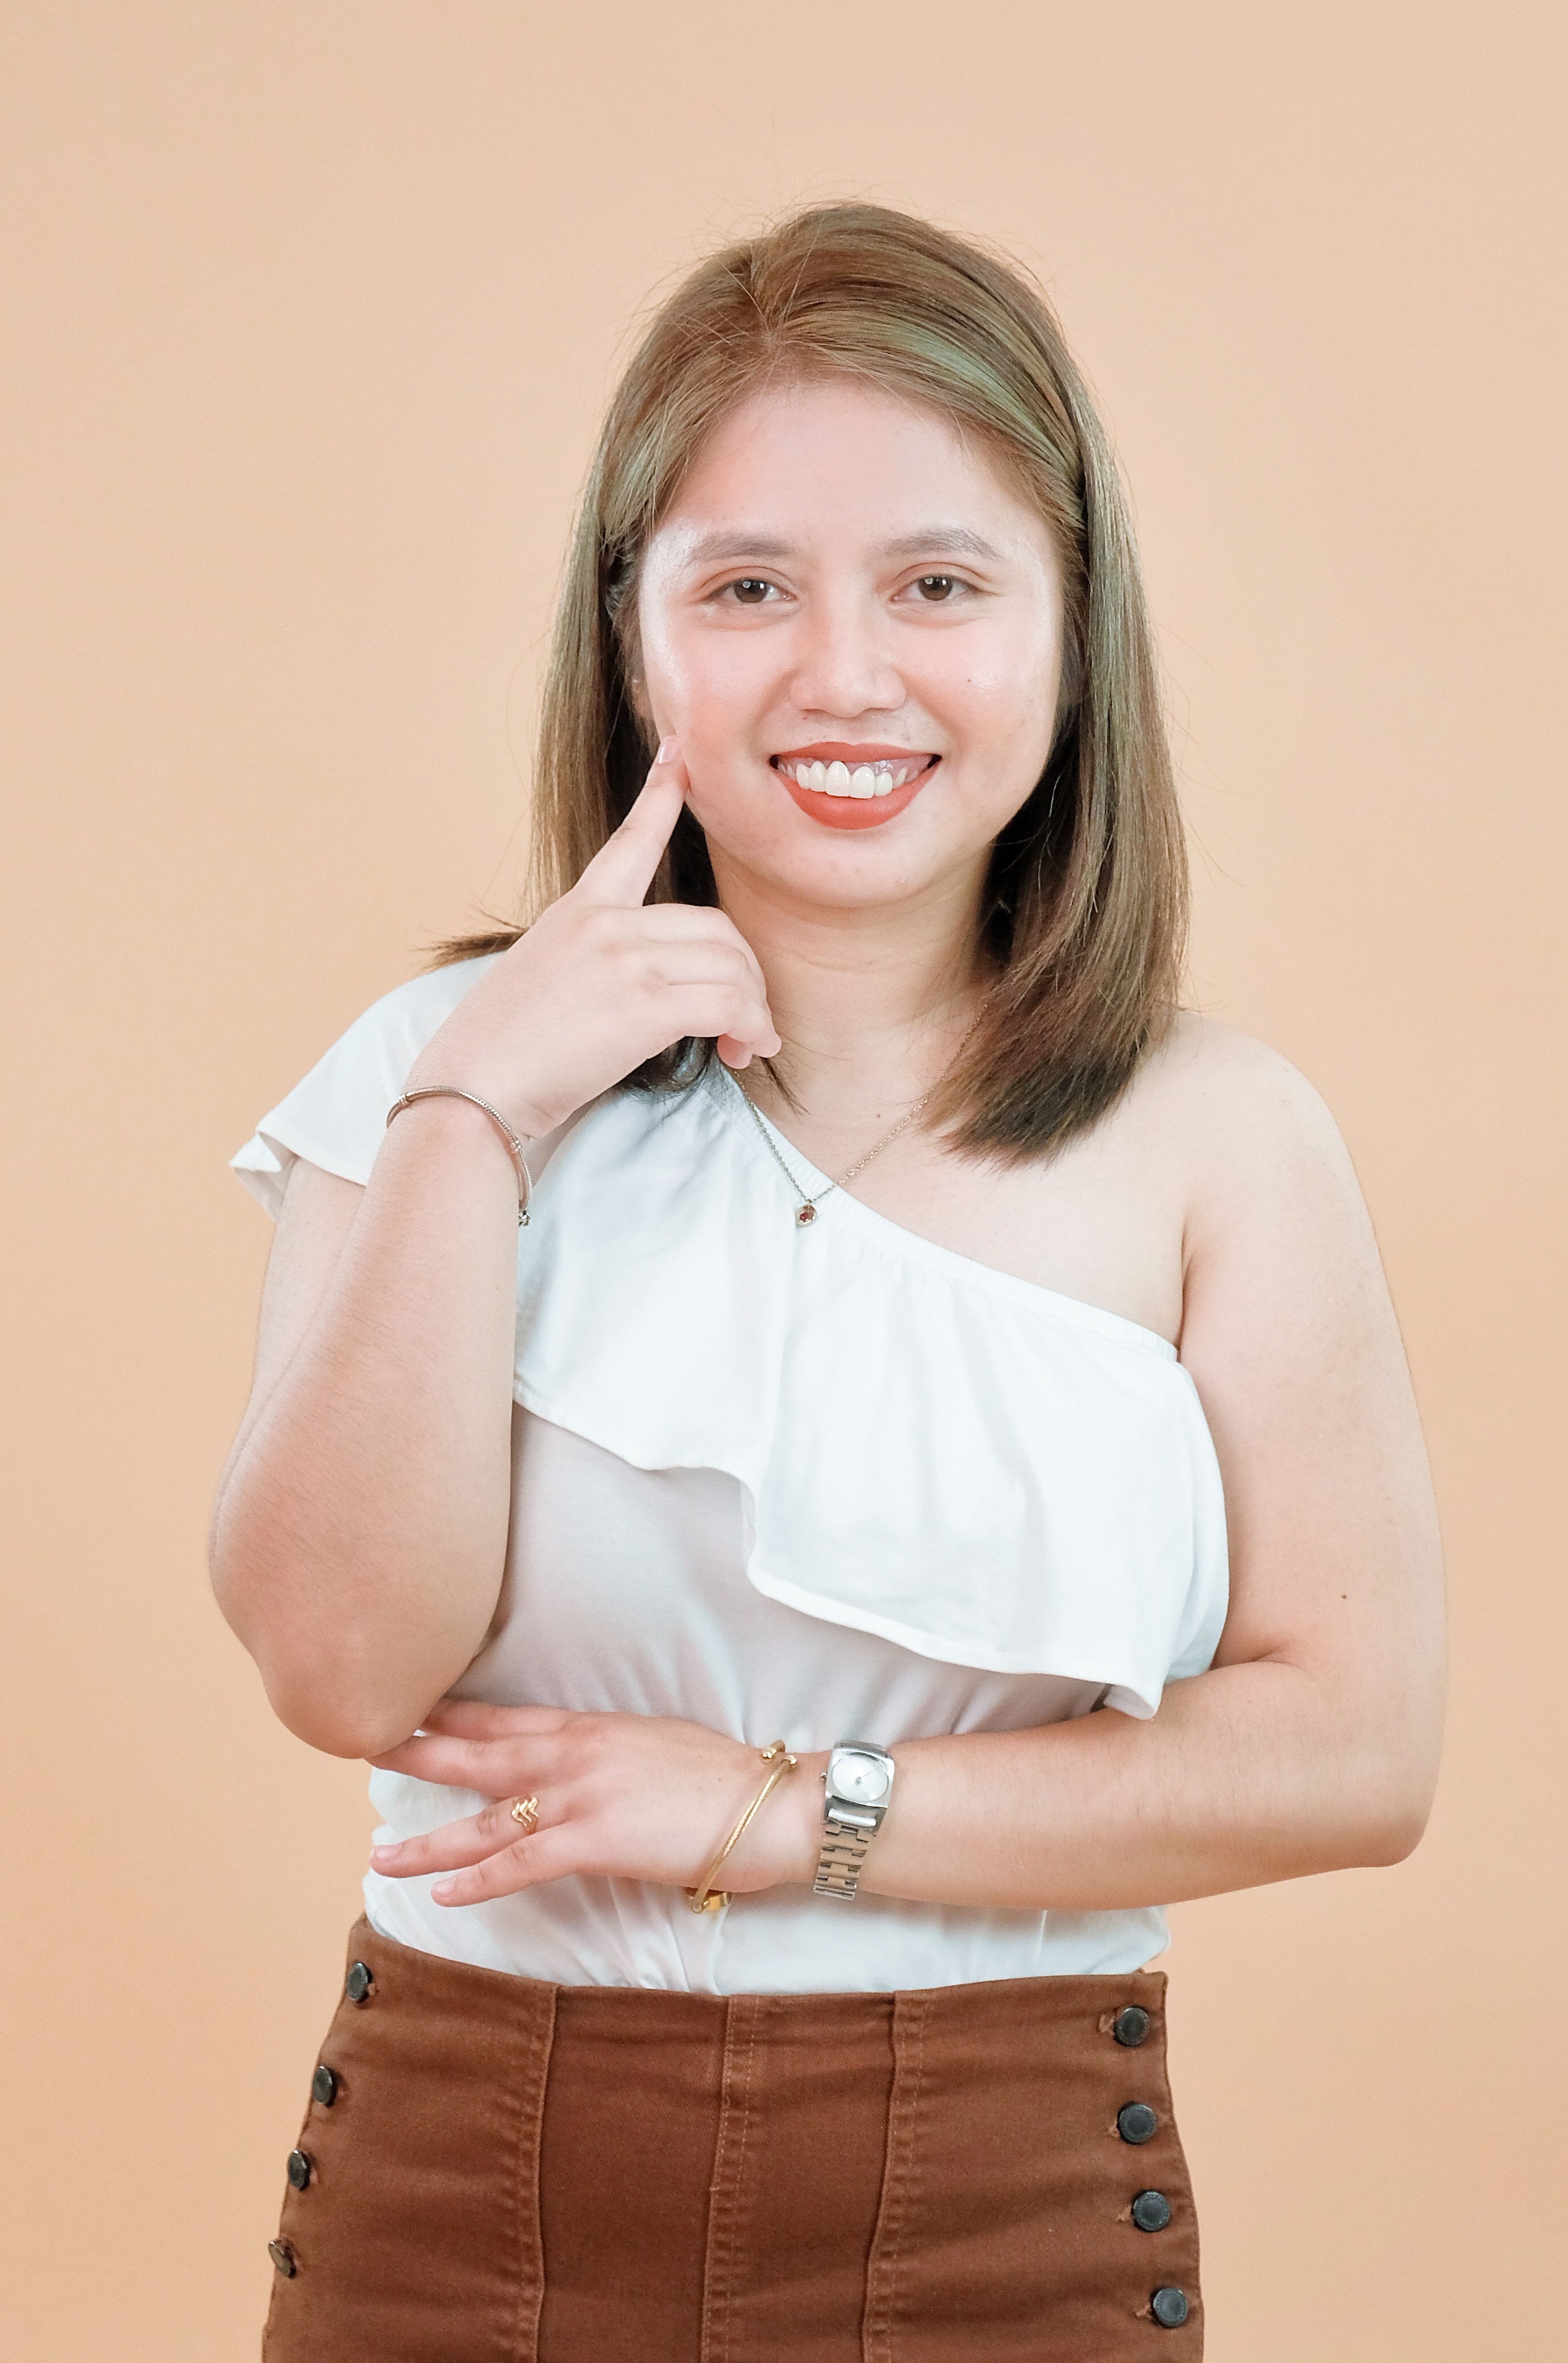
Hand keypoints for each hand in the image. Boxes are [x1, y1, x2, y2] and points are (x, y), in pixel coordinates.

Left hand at [367, 1701, 822, 1907]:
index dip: (453, 1716)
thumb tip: (590, 1768)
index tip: (410, 1712)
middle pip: (480, 1754)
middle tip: (366, 1751)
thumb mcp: (657, 1745)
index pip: (506, 1718)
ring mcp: (581, 1796)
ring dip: (428, 1839)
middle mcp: (575, 1754)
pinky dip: (477, 1880)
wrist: (771, 1804)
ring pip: (486, 1817)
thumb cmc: (726, 1781)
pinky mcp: (595, 1841)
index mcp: (591, 1728)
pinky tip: (443, 1894)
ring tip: (379, 1854)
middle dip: (420, 1755)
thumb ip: (612, 1753)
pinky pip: (520, 1863)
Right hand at [403, 738, 780, 1140]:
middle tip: (742, 1021)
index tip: (681, 753)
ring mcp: (625, 960)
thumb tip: (642, 987)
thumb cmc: (500, 1051)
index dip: (662, 794)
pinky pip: (730, 1003)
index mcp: (578, 910)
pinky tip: (743, 1049)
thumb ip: (594, 960)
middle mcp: (605, 923)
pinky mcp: (643, 1005)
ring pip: (733, 965)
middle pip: (716, 927)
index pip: (631, 841)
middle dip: (745, 976)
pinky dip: (750, 1028)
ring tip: (744, 1043)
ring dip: (753, 1008)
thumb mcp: (541, 977)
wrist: (472, 1090)